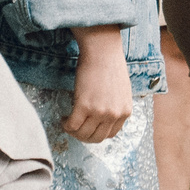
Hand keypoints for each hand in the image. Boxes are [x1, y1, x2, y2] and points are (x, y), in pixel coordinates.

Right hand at [63, 28, 134, 142]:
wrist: (102, 50)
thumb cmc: (110, 65)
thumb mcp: (121, 91)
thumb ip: (115, 106)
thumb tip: (104, 117)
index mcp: (125, 111)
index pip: (110, 135)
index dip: (97, 133)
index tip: (88, 128)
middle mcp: (114, 114)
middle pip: (96, 138)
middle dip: (84, 136)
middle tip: (76, 128)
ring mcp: (99, 112)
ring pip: (83, 134)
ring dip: (73, 131)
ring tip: (68, 122)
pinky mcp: (84, 106)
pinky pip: (72, 125)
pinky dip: (65, 125)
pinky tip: (63, 118)